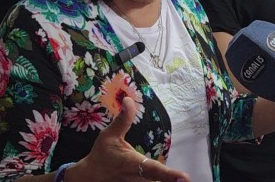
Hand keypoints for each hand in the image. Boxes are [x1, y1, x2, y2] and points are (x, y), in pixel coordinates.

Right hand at [72, 97, 189, 180]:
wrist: (89, 178)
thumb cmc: (101, 155)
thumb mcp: (109, 136)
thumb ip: (122, 120)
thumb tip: (129, 100)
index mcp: (132, 164)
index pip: (153, 170)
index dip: (169, 176)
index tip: (185, 178)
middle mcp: (137, 179)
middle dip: (173, 181)